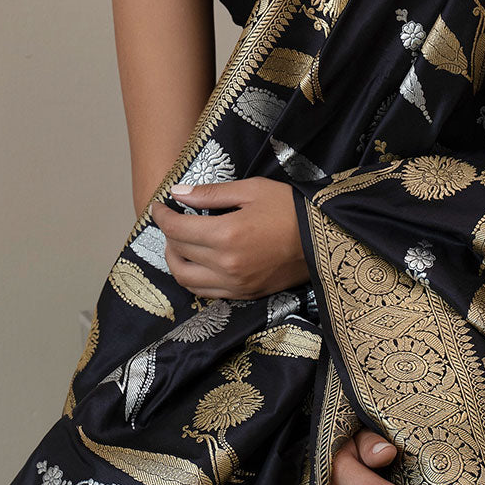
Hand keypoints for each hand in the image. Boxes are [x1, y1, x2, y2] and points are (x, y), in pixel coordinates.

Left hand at [149, 178, 310, 299]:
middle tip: (171, 221)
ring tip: (181, 244)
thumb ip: (210, 194)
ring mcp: (235, 284)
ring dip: (176, 261)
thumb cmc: (290, 208)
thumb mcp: (251, 190)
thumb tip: (177, 193)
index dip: (161, 216)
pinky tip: (199, 262)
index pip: (176, 229)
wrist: (325, 238)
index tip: (159, 206)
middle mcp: (226, 265)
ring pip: (187, 280)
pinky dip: (194, 278)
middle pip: (179, 253)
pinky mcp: (245, 294)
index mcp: (226, 236)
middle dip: (168, 235)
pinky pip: (207, 292)